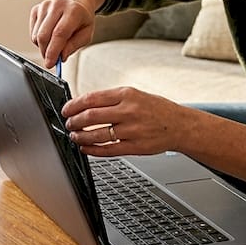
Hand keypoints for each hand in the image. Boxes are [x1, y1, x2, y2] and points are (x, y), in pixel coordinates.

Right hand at [30, 0, 95, 67]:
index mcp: (73, 10)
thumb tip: (61, 56)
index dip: (53, 51)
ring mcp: (44, 6)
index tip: (50, 63)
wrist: (76, 1)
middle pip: (44, 35)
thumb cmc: (82, 19)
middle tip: (51, 60)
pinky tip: (49, 36)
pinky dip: (39, 40)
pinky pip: (32, 32)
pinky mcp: (36, 9)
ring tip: (54, 44)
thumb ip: (74, 45)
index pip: (59, 33)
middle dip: (45, 52)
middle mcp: (57, 5)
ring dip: (43, 47)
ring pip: (36, 35)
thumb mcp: (86, 34)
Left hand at [61, 87, 191, 156]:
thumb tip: (83, 105)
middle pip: (91, 116)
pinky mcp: (135, 147)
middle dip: (74, 122)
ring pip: (97, 135)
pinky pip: (108, 150)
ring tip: (75, 136)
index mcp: (126, 94)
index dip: (74, 105)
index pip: (92, 98)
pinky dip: (92, 150)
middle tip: (68, 124)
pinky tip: (86, 148)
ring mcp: (132, 130)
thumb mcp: (135, 94)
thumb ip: (111, 99)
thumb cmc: (156, 109)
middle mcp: (129, 111)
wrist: (179, 125)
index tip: (66, 110)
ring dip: (80, 137)